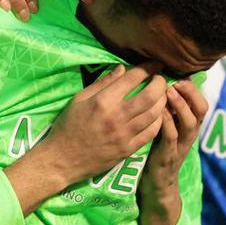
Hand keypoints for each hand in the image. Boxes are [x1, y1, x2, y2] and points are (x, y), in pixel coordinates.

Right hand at [5, 65, 166, 214]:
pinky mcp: (128, 150)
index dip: (148, 68)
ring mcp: (124, 135)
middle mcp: (116, 117)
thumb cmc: (68, 127)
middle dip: (161, 83)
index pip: (132, 79)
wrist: (62, 160)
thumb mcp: (79, 99)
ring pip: (155, 114)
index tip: (154, 64)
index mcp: (103, 101)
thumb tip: (122, 68)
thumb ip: (102, 83)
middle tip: (161, 79)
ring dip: (163, 101)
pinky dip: (159, 120)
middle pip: (150, 96)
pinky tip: (158, 115)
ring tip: (162, 95)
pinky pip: (151, 133)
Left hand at [136, 80, 208, 224]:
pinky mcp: (168, 157)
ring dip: (181, 106)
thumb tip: (162, 84)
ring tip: (169, 92)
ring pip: (190, 123)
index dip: (193, 88)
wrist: (156, 185)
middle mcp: (189, 135)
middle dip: (191, 94)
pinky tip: (159, 113)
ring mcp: (181, 146)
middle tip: (177, 82)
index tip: (180, 76)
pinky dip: (167, 124)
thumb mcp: (165, 129)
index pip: (201, 103)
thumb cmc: (158, 152)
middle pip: (201, 110)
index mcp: (189, 127)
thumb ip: (167, 111)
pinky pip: (171, 138)